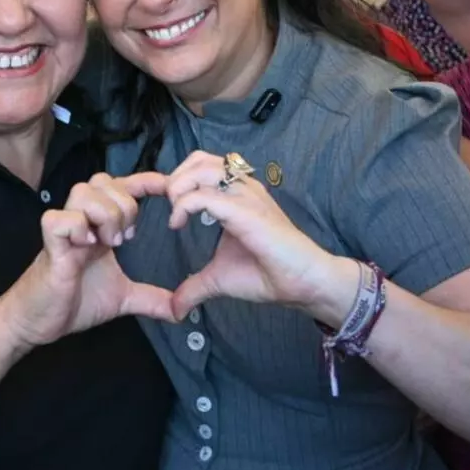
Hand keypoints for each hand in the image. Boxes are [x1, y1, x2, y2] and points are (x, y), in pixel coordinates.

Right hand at [0, 173, 175, 347]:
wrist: (38, 323)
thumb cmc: (75, 301)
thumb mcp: (123, 298)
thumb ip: (151, 299)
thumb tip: (181, 311)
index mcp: (100, 226)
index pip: (122, 187)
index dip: (145, 181)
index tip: (168, 188)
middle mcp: (82, 221)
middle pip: (103, 181)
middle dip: (124, 204)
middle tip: (126, 238)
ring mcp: (65, 231)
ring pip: (83, 192)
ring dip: (104, 215)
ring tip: (108, 243)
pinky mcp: (49, 246)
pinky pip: (60, 219)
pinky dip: (78, 228)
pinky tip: (86, 247)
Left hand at [163, 151, 343, 319]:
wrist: (303, 283)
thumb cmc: (268, 275)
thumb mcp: (219, 279)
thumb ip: (195, 287)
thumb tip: (175, 310)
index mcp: (236, 196)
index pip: (201, 167)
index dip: (176, 181)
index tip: (166, 209)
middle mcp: (242, 189)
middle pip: (199, 160)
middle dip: (175, 179)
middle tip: (169, 208)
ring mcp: (246, 196)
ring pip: (201, 169)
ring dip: (178, 187)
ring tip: (174, 214)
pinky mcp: (246, 211)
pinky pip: (205, 196)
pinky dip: (184, 205)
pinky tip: (177, 225)